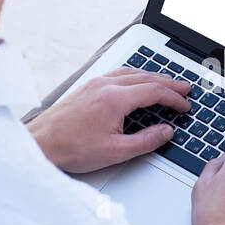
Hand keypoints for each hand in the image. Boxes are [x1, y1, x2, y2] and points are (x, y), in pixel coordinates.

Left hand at [27, 68, 191, 172]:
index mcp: (115, 99)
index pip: (155, 91)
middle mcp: (105, 85)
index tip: (185, 106)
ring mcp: (95, 83)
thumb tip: (165, 132)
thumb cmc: (70, 148)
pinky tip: (138, 81)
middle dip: (170, 83)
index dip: (175, 98)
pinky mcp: (87, 87)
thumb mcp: (116, 152)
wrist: (39, 143)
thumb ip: (146, 141)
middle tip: (185, 89)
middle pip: (147, 77)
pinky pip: (118, 73)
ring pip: (132, 72)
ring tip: (167, 83)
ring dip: (153, 76)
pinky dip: (136, 75)